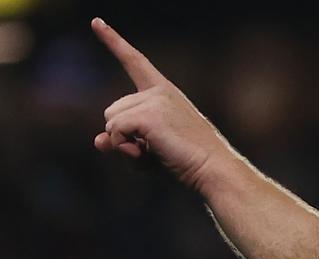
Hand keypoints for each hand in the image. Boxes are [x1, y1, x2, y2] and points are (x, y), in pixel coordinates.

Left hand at [91, 17, 234, 192]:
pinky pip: (115, 132)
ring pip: (110, 121)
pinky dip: (124, 149)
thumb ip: (123, 140)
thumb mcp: (151, 147)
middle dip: (122, 135)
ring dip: (123, 143)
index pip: (135, 62)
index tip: (96, 22)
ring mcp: (154, 101)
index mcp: (165, 92)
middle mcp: (159, 91)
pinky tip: (148, 154)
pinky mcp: (148, 115)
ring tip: (154, 153)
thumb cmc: (189, 161)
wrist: (214, 168)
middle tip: (152, 150)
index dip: (113, 41)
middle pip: (112, 110)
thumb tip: (97, 142)